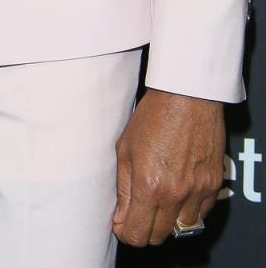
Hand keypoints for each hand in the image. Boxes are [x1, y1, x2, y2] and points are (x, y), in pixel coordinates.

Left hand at [112, 89, 224, 245]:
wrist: (187, 96)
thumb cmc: (153, 115)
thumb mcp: (125, 148)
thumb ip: (123, 187)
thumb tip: (120, 215)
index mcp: (149, 185)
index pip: (136, 234)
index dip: (124, 231)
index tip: (121, 222)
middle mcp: (175, 193)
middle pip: (158, 237)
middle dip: (144, 228)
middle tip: (137, 211)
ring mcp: (198, 191)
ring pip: (182, 228)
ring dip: (168, 221)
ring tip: (159, 200)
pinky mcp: (214, 184)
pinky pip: (201, 213)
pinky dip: (188, 209)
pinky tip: (178, 191)